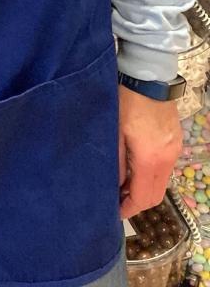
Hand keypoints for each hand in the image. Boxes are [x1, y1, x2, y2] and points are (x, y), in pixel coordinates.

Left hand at [118, 84, 181, 217]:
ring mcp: (174, 151)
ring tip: (124, 183)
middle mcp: (167, 160)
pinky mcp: (176, 142)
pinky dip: (152, 175)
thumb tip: (116, 185)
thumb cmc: (126, 102)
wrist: (149, 78)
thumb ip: (117, 162)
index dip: (129, 208)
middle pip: (156, 195)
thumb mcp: (114, 132)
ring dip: (144, 189)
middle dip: (137, 202)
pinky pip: (165, 169)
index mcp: (150, 159)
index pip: (142, 197)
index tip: (116, 212)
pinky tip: (136, 167)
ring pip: (161, 183)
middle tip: (118, 199)